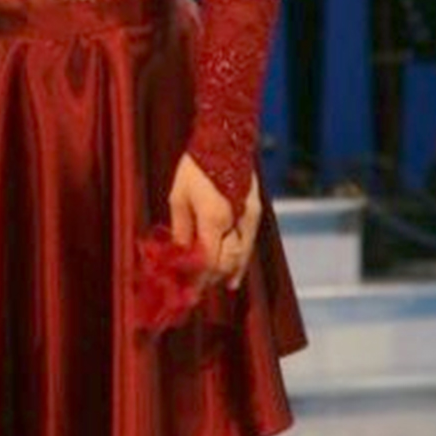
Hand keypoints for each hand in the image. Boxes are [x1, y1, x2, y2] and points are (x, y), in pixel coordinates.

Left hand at [169, 157, 261, 290]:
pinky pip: (248, 246)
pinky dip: (239, 263)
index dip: (198, 280)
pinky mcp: (256, 214)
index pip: (208, 260)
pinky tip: (232, 277)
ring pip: (241, 258)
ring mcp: (250, 219)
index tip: (187, 293)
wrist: (225, 142)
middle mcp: (236, 222)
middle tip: (194, 290)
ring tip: (211, 286)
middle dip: (210, 279)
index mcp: (214, 217)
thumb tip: (180, 256)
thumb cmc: (196, 168)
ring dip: (225, 274)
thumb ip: (182, 230)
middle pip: (226, 263)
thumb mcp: (179, 197)